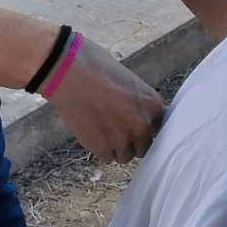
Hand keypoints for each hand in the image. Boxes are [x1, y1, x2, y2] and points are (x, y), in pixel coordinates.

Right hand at [44, 36, 164, 163]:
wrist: (68, 72)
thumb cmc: (96, 68)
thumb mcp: (129, 81)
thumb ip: (138, 103)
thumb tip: (138, 117)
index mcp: (153, 105)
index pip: (157, 129)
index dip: (144, 127)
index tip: (133, 124)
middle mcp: (142, 125)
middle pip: (144, 146)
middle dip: (132, 140)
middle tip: (116, 128)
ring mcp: (123, 139)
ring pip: (126, 156)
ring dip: (117, 147)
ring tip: (102, 129)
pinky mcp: (103, 148)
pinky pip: (107, 158)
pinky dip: (101, 149)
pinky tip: (93, 132)